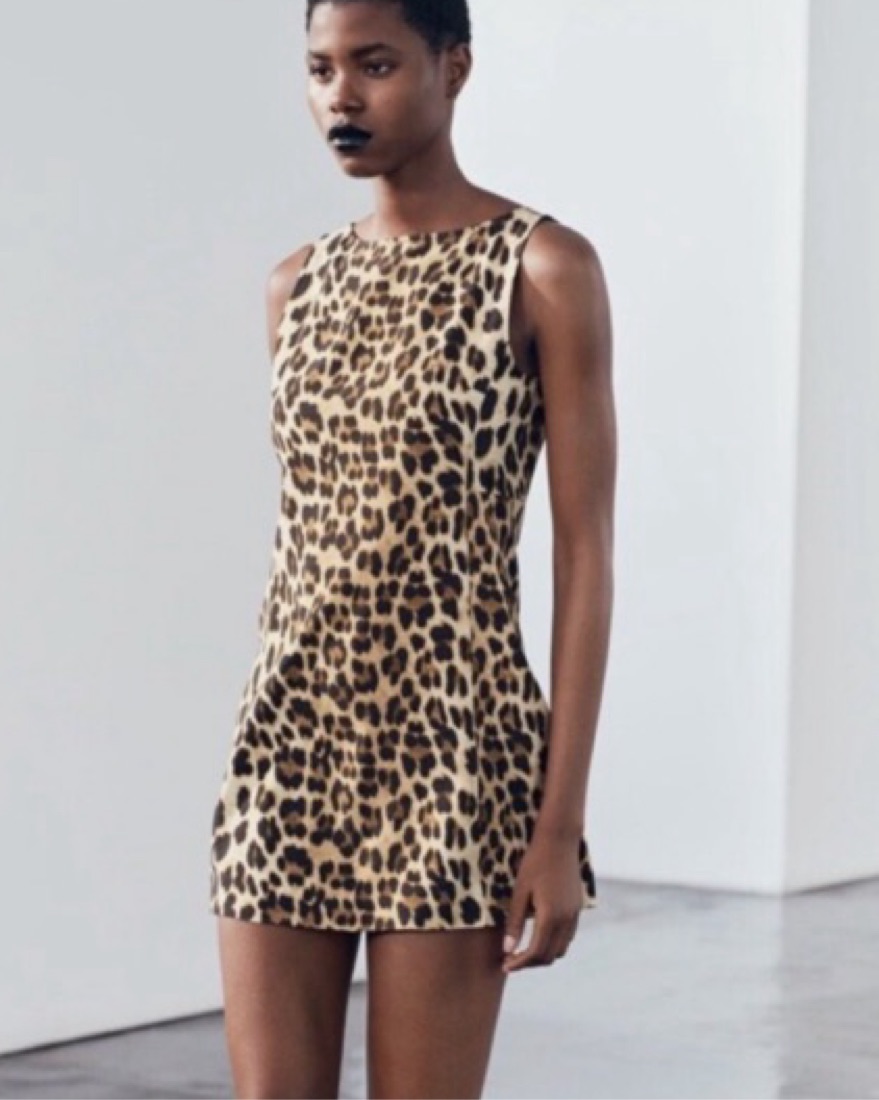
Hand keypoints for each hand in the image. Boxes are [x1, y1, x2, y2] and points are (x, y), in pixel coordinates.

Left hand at [501, 831, 583, 972]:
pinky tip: (538, 935)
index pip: (535, 953)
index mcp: (550, 917)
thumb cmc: (535, 863)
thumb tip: (507, 949)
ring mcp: (574, 914)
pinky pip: (567, 936)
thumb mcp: (519, 891)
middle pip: (549, 956)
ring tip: (523, 950)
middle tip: (510, 960)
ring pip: (561, 948)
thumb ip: (514, 922)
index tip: (504, 965)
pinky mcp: (577, 908)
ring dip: (543, 954)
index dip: (519, 963)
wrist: (559, 841)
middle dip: (529, 963)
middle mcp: (566, 920)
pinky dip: (553, 943)